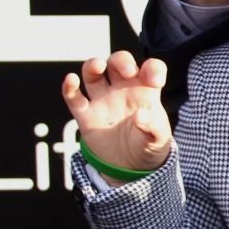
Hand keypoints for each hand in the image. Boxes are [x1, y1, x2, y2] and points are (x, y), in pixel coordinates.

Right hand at [61, 51, 172, 183]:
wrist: (129, 168)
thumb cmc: (148, 147)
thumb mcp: (159, 140)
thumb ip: (155, 127)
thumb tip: (141, 115)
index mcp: (146, 92)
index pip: (150, 69)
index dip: (153, 68)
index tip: (154, 80)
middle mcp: (123, 90)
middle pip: (118, 62)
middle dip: (121, 61)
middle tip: (127, 72)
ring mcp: (103, 100)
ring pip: (94, 72)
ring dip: (94, 64)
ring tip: (98, 66)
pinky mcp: (86, 115)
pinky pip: (74, 97)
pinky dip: (69, 87)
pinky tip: (71, 80)